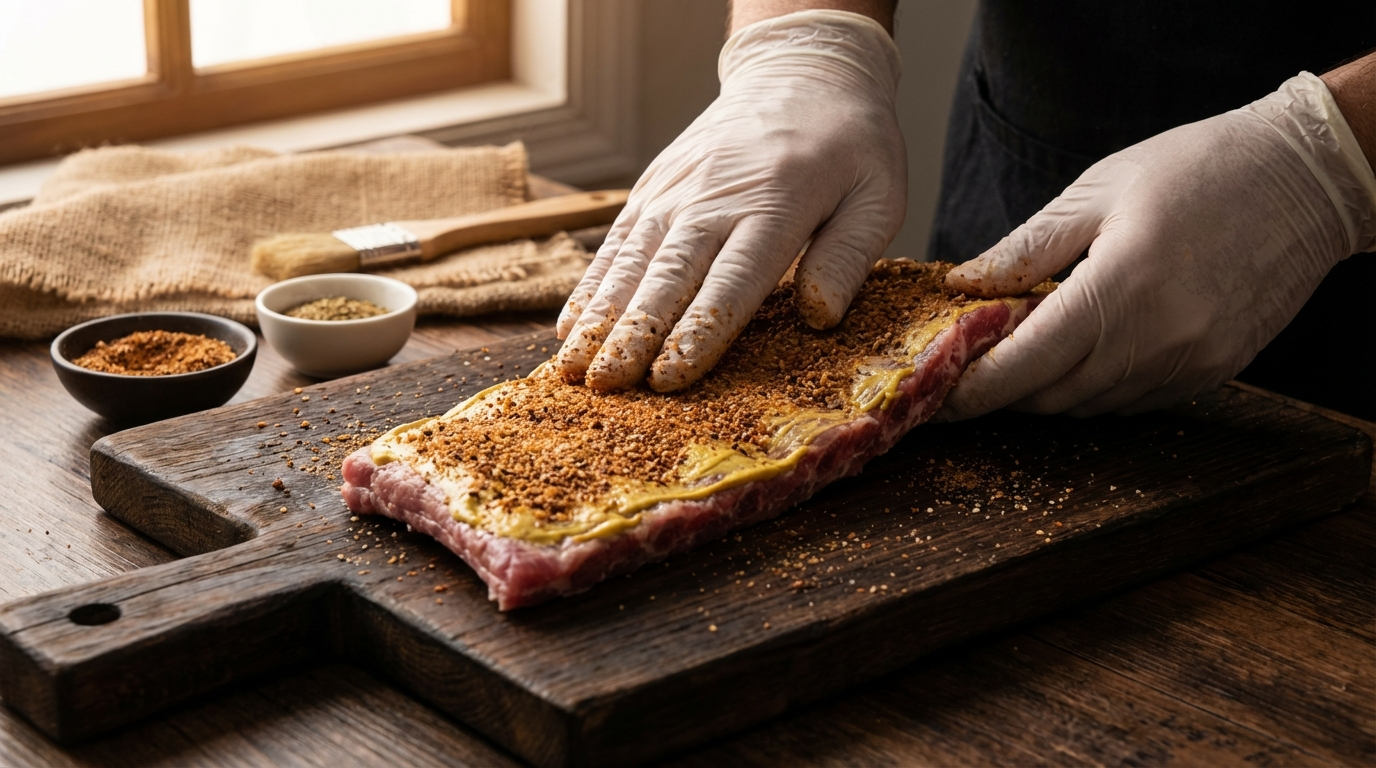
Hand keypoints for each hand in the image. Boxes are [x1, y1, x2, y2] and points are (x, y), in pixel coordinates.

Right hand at [555, 10, 904, 391]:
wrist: (802, 70)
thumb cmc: (849, 143)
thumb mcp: (879, 194)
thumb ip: (848, 256)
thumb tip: (819, 316)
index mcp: (776, 205)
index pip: (730, 282)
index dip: (697, 333)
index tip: (667, 378)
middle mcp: (714, 198)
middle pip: (666, 277)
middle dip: (632, 336)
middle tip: (605, 386)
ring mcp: (675, 190)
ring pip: (629, 261)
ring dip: (599, 317)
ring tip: (572, 366)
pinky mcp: (653, 186)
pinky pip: (615, 241)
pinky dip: (591, 285)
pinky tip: (572, 324)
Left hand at [940, 72, 1375, 418]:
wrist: (1308, 176)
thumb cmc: (1199, 166)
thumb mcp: (1097, 191)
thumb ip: (1025, 248)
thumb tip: (963, 285)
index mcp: (1119, 287)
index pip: (1024, 365)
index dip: (973, 388)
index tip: (936, 393)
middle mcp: (1157, 339)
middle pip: (1051, 397)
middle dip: (1003, 389)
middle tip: (970, 365)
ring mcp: (1190, 362)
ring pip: (1090, 406)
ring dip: (1048, 389)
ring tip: (1025, 350)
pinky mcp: (1215, 371)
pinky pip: (1134, 401)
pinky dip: (1095, 387)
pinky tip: (1086, 350)